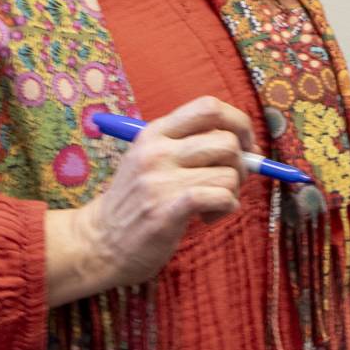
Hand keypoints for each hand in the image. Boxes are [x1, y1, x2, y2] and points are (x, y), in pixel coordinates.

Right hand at [44, 96, 251, 305]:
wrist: (98, 242)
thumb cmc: (136, 201)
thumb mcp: (152, 160)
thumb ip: (192, 146)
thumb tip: (251, 148)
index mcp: (155, 132)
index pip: (209, 107)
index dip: (239, 123)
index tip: (245, 145)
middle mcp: (157, 151)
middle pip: (227, 141)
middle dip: (240, 164)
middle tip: (227, 183)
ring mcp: (160, 180)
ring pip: (229, 173)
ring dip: (231, 192)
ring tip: (209, 206)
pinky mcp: (167, 210)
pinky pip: (221, 197)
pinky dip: (226, 208)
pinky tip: (207, 218)